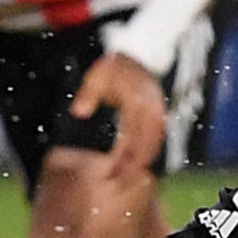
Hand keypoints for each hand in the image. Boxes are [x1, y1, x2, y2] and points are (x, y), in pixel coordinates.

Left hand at [68, 50, 167, 177]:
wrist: (139, 54)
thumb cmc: (114, 67)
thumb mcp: (97, 74)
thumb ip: (88, 93)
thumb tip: (78, 112)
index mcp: (138, 98)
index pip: (132, 134)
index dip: (123, 157)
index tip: (111, 172)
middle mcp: (152, 107)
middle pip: (146, 144)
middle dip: (132, 167)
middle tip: (115, 183)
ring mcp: (158, 112)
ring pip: (154, 144)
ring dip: (141, 164)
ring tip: (124, 180)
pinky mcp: (159, 115)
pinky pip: (156, 140)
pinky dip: (147, 155)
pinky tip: (136, 167)